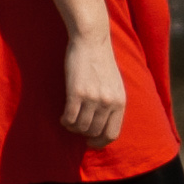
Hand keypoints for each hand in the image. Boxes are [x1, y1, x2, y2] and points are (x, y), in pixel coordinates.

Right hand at [60, 26, 127, 144]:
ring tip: (69, 120)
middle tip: (77, 127)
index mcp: (120, 101)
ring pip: (81, 127)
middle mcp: (108, 102)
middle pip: (94, 132)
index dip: (100, 142)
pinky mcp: (76, 93)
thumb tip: (103, 123)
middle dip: (84, 134)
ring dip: (73, 127)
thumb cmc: (101, 61)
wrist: (91, 41)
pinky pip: (69, 118)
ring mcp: (92, 98)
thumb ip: (112, 103)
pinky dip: (65, 121)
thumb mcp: (115, 84)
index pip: (112, 133)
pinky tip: (63, 117)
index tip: (91, 142)